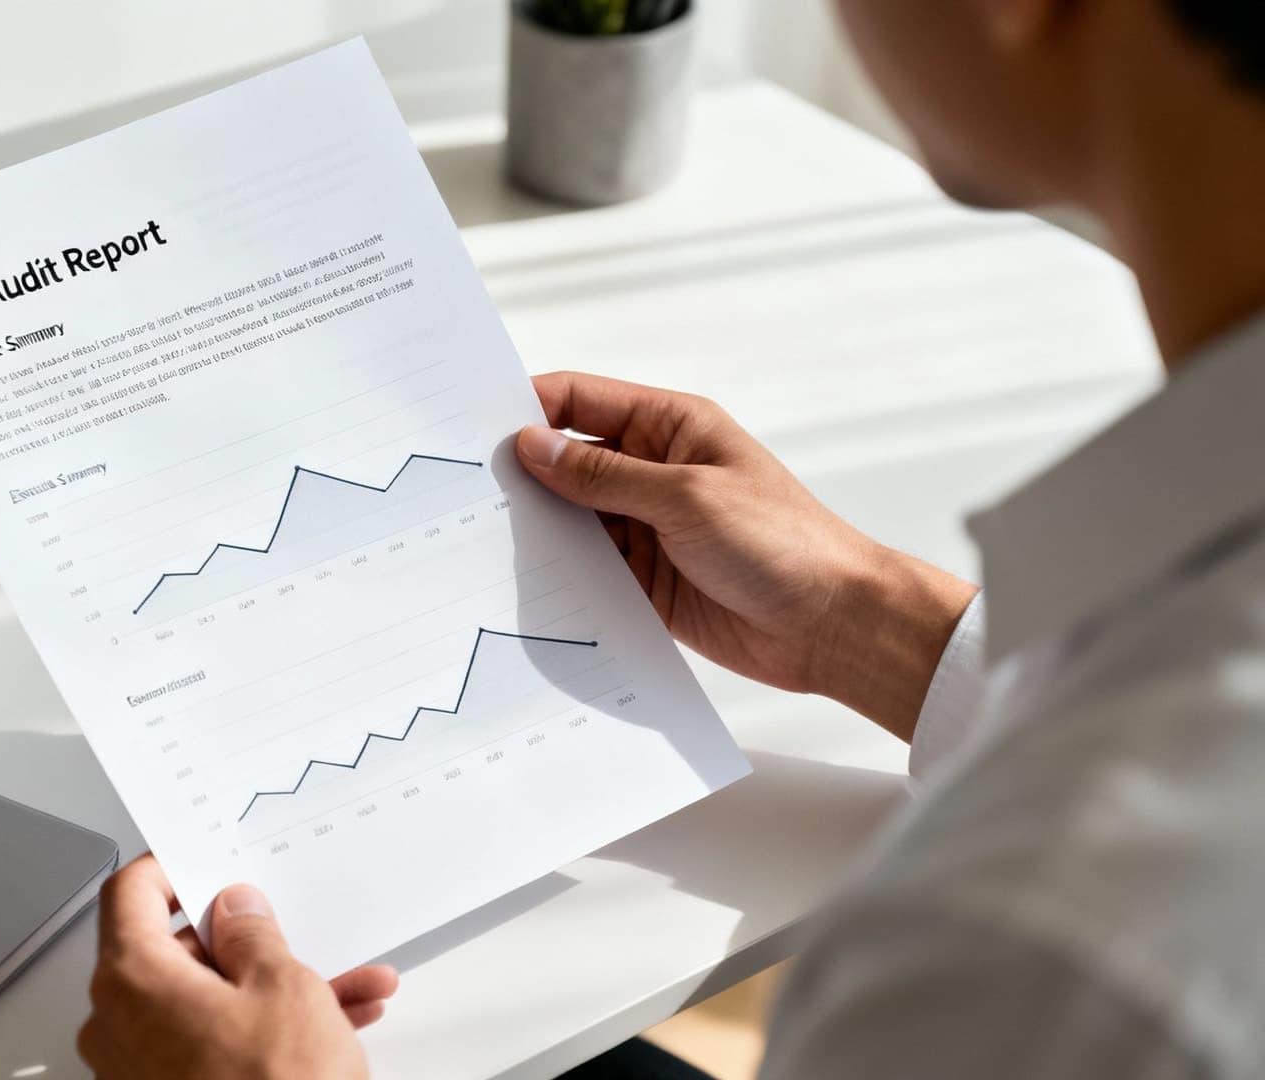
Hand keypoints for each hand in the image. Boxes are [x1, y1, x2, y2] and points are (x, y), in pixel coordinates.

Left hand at [77, 855, 396, 1079]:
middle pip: (172, 953)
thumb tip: (236, 909)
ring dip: (272, 990)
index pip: (127, 894)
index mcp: (132, 979)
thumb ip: (253, 934)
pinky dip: (264, 1032)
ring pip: (207, 1004)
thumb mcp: (283, 987)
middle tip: (289, 930)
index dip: (169, 868)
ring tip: (344, 987)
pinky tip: (335, 1026)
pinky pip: (213, 1047)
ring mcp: (138, 1071)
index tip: (202, 860)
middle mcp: (118, 1025)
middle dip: (243, 942)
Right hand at [515, 372, 975, 739]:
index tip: (477, 428)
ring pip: (570, 519)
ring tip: (485, 540)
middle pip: (567, 461)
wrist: (832, 626)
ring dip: (538, 530)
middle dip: (522, 473)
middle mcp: (653, 471)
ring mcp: (646, 526)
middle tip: (467, 490)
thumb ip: (604, 476)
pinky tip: (527, 584)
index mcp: (671, 427)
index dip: (530, 408)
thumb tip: (535, 446)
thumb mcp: (687, 498)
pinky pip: (587, 571)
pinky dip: (560, 576)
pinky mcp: (644, 579)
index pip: (582, 400)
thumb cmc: (786, 544)